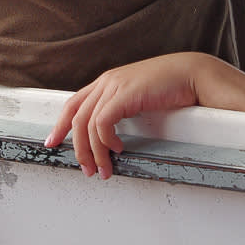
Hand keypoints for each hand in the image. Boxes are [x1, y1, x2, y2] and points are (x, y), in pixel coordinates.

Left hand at [44, 53, 244, 178]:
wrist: (192, 74)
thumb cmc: (172, 88)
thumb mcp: (139, 99)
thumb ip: (122, 110)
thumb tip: (111, 136)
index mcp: (107, 82)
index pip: (73, 104)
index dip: (60, 125)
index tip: (52, 142)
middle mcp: (106, 82)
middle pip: (75, 117)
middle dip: (77, 148)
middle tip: (87, 170)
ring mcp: (114, 86)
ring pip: (87, 124)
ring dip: (94, 152)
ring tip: (105, 168)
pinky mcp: (124, 94)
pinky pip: (103, 123)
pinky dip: (107, 140)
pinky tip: (119, 149)